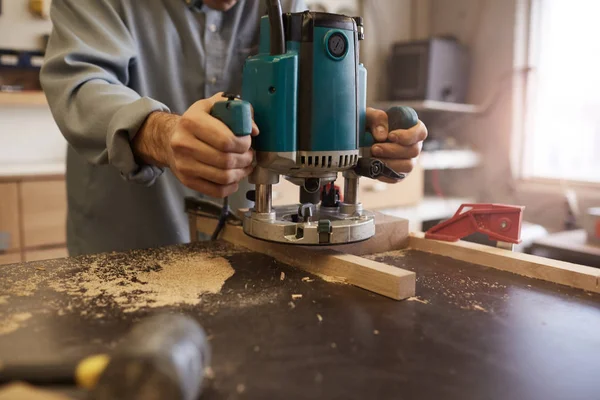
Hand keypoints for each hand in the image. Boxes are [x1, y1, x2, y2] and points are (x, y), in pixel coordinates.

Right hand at [133, 93, 258, 196]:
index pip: (226, 140)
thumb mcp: (215, 105)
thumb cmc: (198, 121)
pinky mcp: (187, 180)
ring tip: (244, 165)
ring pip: (224, 177)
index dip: (244, 143)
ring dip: (241, 173)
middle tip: (249, 154)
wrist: (170, 137)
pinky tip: (234, 177)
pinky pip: (217, 191)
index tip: (247, 141)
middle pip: (226, 160)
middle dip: (245, 159)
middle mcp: (184, 143)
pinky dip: (231, 186)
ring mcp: (184, 164)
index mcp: (192, 121)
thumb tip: (253, 130)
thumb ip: (238, 110)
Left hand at [366, 107, 427, 182]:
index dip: (408, 135)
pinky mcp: (400, 174)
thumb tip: (382, 136)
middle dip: (392, 150)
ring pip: (408, 166)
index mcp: (413, 128)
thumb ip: (377, 119)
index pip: (421, 132)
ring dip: (389, 163)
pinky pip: (397, 177)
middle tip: (374, 147)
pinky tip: (373, 167)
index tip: (391, 135)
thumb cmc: (370, 125)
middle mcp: (414, 146)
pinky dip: (384, 173)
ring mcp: (409, 161)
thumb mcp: (370, 116)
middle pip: (414, 151)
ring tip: (372, 157)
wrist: (362, 141)